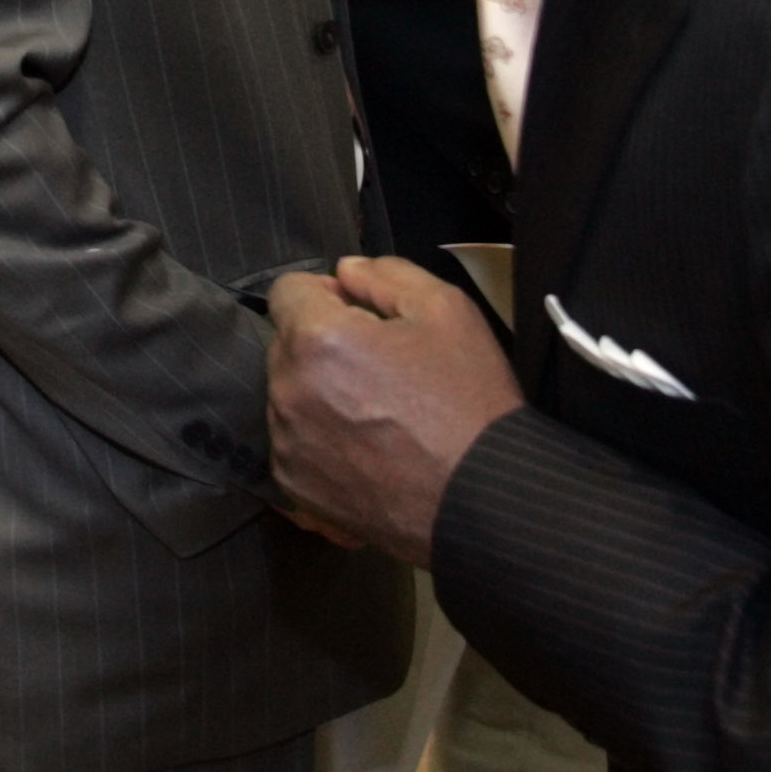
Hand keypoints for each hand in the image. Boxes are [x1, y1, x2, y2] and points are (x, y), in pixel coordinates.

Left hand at [267, 256, 523, 566]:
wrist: (484, 500)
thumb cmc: (468, 403)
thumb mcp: (446, 311)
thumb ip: (386, 274)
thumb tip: (344, 270)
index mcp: (316, 339)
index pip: (287, 290)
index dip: (326, 295)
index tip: (360, 315)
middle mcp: (286, 389)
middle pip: (286, 343)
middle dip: (322, 345)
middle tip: (379, 369)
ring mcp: (286, 442)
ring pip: (288, 393)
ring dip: (318, 393)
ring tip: (377, 414)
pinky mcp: (294, 484)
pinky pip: (293, 442)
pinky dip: (319, 440)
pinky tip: (367, 448)